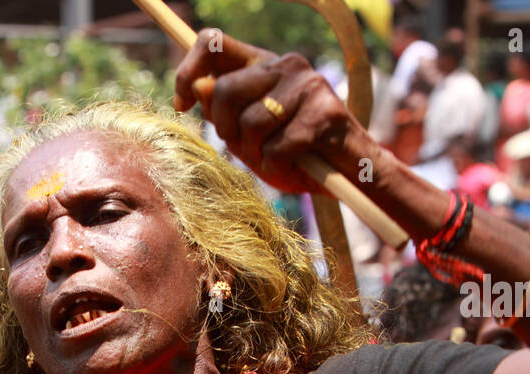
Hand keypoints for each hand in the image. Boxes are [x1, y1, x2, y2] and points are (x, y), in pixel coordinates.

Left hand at [172, 29, 370, 194]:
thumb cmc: (293, 155)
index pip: (214, 42)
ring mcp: (308, 84)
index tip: (182, 104)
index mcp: (263, 65)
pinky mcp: (324, 112)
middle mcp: (285, 65)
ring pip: (250, 122)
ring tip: (274, 157)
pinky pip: (277, 147)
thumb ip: (222, 111)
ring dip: (254, 154)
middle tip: (246, 149)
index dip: (188, 70)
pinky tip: (292, 165)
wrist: (347, 174)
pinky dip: (276, 166)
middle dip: (225, 130)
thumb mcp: (248, 136)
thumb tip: (198, 86)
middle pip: (224, 90)